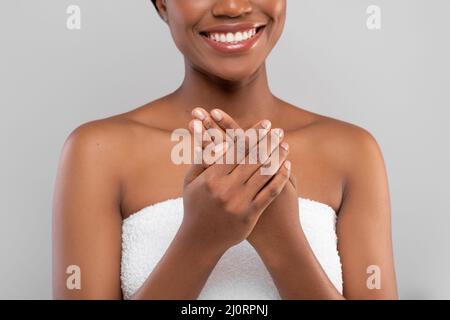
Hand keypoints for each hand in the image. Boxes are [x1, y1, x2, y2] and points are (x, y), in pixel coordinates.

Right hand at [179, 111, 291, 255]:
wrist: (199, 241)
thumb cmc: (194, 207)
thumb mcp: (190, 183)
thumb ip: (201, 160)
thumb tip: (213, 139)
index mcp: (211, 178)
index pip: (236, 150)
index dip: (252, 135)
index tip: (264, 124)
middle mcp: (226, 188)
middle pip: (252, 158)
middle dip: (268, 141)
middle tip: (278, 130)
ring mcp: (239, 202)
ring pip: (264, 173)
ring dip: (277, 156)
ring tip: (285, 145)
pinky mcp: (250, 215)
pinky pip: (270, 193)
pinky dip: (280, 178)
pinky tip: (287, 167)